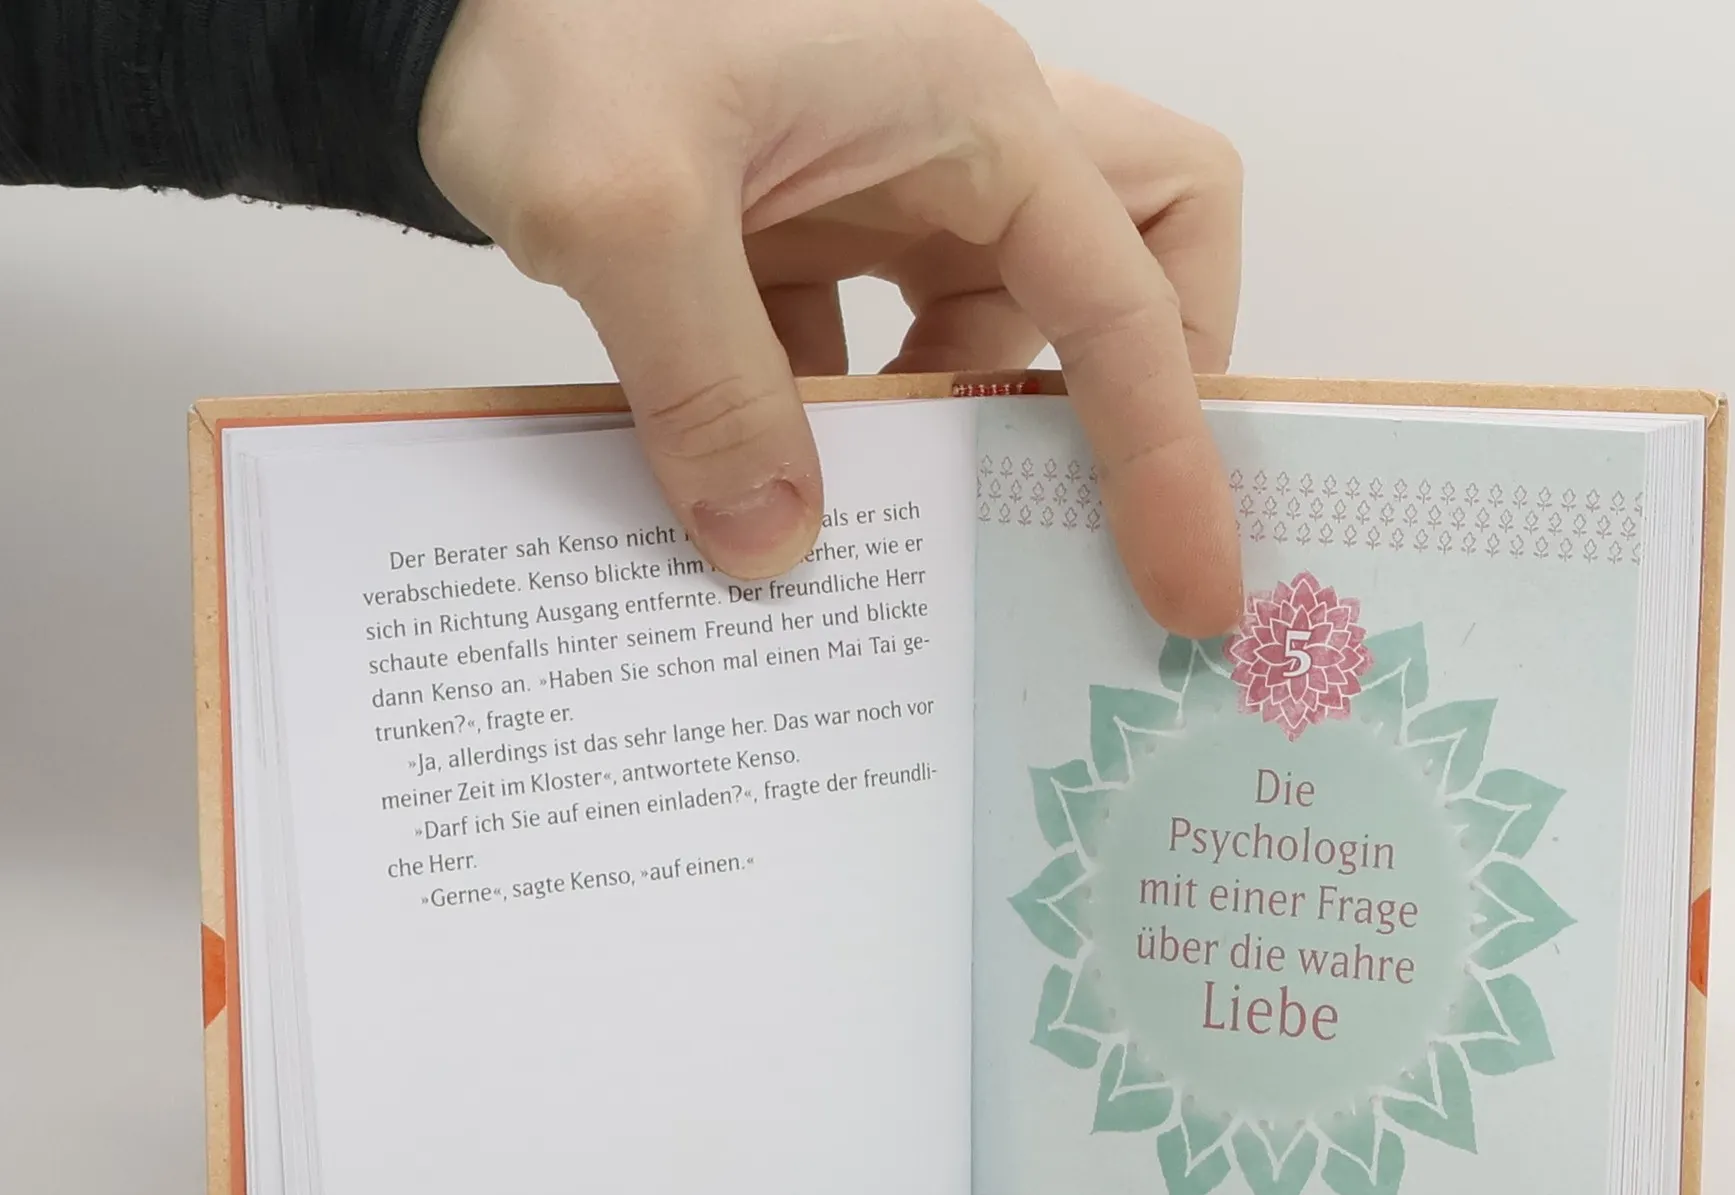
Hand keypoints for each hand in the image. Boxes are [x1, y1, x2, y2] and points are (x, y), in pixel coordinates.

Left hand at [420, 0, 1243, 635]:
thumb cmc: (539, 17)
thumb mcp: (623, 203)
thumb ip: (710, 386)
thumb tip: (776, 552)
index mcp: (969, 114)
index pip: (1128, 304)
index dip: (1170, 457)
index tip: (1189, 592)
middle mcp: (955, 145)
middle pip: (1140, 263)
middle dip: (1144, 390)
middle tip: (1092, 514)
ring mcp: (883, 187)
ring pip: (1008, 323)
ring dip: (981, 435)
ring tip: (922, 542)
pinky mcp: (810, 231)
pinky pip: (886, 350)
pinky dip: (866, 431)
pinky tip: (793, 498)